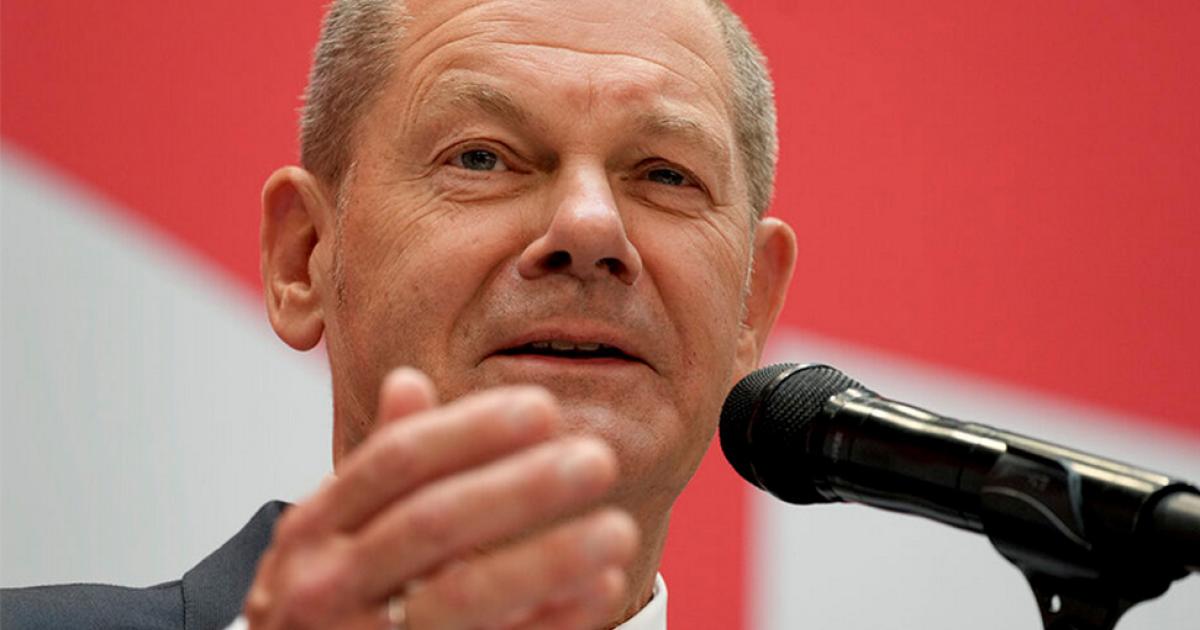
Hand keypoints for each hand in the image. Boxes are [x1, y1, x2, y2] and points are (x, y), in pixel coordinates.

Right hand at [244, 367, 638, 628]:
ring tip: (618, 529)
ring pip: (461, 595)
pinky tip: (602, 589)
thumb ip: (380, 467)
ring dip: (547, 560)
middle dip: (520, 489)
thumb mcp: (333, 531)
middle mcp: (325, 584)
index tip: (544, 409)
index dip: (471, 431)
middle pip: (432, 523)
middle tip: (596, 460)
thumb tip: (408, 381)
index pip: (395, 461)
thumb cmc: (330, 600)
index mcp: (313, 528)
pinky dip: (551, 620)